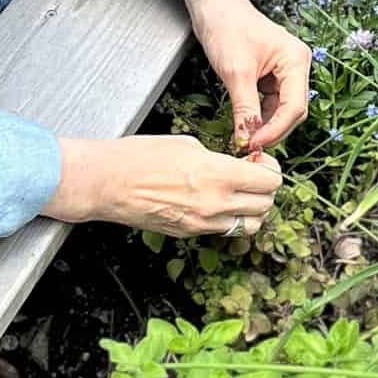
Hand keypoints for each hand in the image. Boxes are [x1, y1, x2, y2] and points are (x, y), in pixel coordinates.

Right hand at [43, 136, 282, 237]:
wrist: (108, 182)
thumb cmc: (142, 156)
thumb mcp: (189, 144)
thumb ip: (219, 159)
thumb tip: (235, 166)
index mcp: (219, 175)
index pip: (269, 182)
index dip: (270, 169)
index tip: (260, 161)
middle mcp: (215, 204)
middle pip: (265, 206)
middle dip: (265, 189)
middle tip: (253, 175)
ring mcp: (201, 224)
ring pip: (249, 226)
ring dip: (252, 209)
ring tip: (239, 192)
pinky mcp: (188, 233)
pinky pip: (222, 230)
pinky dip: (229, 218)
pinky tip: (216, 200)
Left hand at [184, 0, 311, 150]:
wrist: (213, 5)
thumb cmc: (228, 27)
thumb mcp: (236, 72)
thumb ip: (245, 108)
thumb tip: (247, 140)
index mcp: (296, 60)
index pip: (294, 107)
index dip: (275, 130)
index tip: (252, 144)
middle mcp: (295, 66)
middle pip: (292, 111)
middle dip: (272, 130)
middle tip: (248, 146)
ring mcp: (284, 70)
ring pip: (280, 109)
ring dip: (264, 125)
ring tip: (244, 138)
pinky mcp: (270, 74)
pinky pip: (269, 102)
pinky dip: (258, 115)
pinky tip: (244, 124)